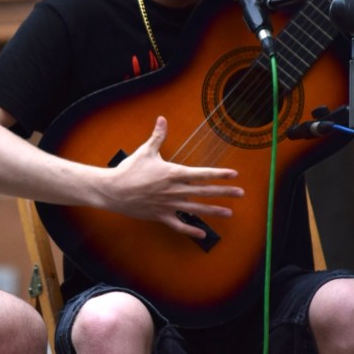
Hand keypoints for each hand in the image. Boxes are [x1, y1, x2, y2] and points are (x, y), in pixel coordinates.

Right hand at [100, 116, 242, 236]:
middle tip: (241, 193)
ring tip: (229, 213)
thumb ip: (158, 136)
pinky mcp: (160, 216)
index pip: (201, 174)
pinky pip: (179, 226)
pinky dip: (191, 230)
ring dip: (214, 211)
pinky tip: (202, 234)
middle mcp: (174, 190)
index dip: (219, 174)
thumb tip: (162, 119)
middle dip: (224, 192)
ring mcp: (168, 205)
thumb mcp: (145, 151)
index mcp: (173, 173)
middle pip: (204, 192)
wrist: (112, 190)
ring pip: (196, 209)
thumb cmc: (129, 169)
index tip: (234, 174)